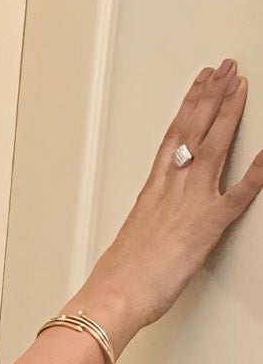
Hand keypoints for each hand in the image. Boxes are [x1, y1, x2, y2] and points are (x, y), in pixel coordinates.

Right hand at [82, 61, 262, 344]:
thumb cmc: (118, 280)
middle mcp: (172, 187)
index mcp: (153, 190)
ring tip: (239, 83)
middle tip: (226, 67)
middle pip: (195, 129)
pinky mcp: (210, 224)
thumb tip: (153, 226)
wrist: (115, 296)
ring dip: (229, 110)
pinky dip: (257, 171)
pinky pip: (240, 192)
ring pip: (214, 144)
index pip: (174, 136)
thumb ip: (148, 224)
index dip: (190, 106)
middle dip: (212, 94)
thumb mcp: (131, 241)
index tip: (200, 83)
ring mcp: (192, 201)